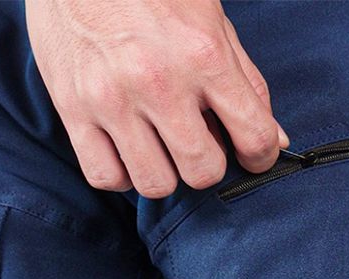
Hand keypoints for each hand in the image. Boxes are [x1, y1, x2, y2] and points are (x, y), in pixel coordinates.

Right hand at [26, 0, 287, 197]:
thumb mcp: (214, 25)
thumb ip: (248, 86)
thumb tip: (276, 141)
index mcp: (203, 56)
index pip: (253, 136)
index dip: (261, 157)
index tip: (251, 155)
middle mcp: (158, 81)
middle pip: (202, 172)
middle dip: (208, 165)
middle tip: (199, 142)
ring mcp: (111, 97)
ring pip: (156, 184)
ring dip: (165, 174)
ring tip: (160, 147)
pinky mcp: (72, 107)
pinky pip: (106, 176)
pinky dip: (122, 174)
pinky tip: (128, 151)